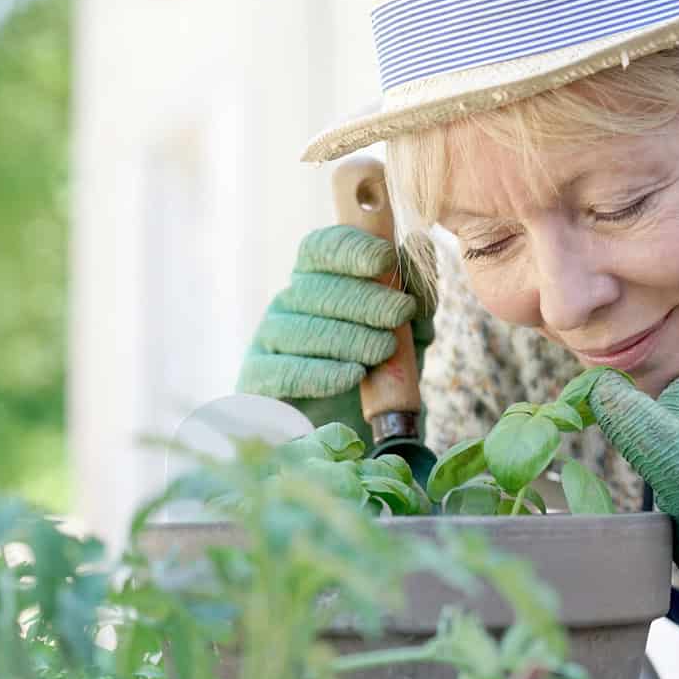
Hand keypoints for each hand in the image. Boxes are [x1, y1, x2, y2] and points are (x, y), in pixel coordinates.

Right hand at [236, 226, 434, 424]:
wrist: (361, 436)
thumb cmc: (382, 372)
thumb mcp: (410, 331)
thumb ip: (415, 291)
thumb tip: (419, 242)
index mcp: (321, 281)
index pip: (323, 248)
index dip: (352, 248)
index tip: (386, 260)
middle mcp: (290, 303)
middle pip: (317, 288)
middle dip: (364, 297)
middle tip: (400, 312)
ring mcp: (270, 340)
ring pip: (302, 328)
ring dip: (349, 336)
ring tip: (383, 349)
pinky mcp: (259, 381)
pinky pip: (285, 371)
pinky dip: (323, 373)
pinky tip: (352, 376)